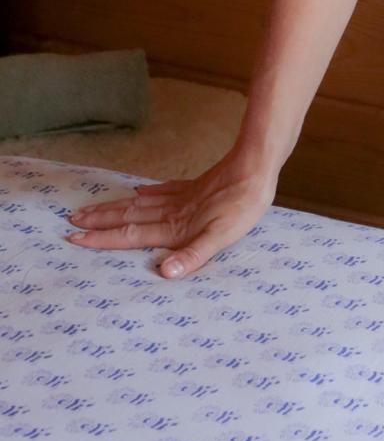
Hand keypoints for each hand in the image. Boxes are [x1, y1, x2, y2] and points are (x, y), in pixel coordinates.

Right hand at [63, 149, 278, 279]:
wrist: (256, 167)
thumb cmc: (242, 206)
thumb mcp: (222, 237)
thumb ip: (193, 255)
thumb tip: (164, 273)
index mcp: (175, 228)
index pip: (131, 236)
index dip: (102, 239)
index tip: (75, 239)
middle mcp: (172, 212)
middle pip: (128, 218)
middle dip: (99, 221)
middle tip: (71, 221)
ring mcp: (182, 197)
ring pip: (139, 204)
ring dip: (114, 208)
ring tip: (92, 207)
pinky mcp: (194, 187)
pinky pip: (162, 191)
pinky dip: (145, 194)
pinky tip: (138, 193)